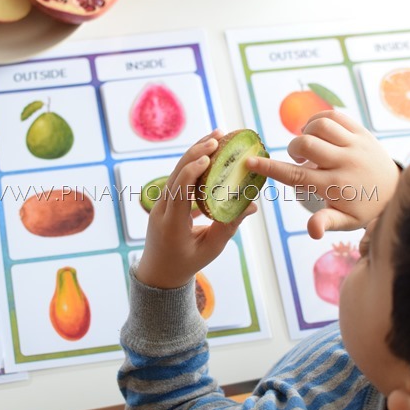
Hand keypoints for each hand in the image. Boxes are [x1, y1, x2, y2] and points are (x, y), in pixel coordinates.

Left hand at [136, 130, 256, 288]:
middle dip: (196, 151)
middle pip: (176, 174)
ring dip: (195, 153)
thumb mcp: (211, 248)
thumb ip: (229, 226)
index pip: (179, 190)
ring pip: (176, 172)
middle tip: (219, 136)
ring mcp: (160, 203)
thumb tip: (251, 205)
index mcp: (171, 224)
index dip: (192, 170)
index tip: (209, 156)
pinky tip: (208, 155)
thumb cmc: (186, 263)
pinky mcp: (164, 200)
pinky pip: (178, 178)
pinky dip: (192, 165)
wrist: (158, 272)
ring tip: (216, 137)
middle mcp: (162, 209)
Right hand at [246, 110, 398, 238]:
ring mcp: (355, 145)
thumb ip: (327, 223)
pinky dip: (319, 119)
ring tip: (309, 144)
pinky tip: (317, 130)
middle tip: (298, 158)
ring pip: (321, 125)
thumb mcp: (347, 222)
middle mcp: (345, 163)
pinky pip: (336, 116)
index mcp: (336, 186)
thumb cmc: (363, 207)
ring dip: (307, 132)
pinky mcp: (362, 132)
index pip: (297, 176)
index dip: (270, 168)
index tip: (250, 162)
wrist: (396, 189)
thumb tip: (312, 231)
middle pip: (307, 144)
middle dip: (294, 149)